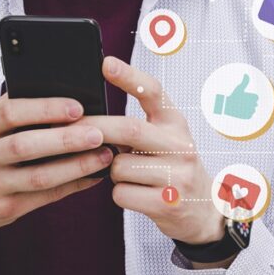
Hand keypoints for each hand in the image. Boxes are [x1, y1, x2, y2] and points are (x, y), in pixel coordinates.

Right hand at [0, 95, 113, 230]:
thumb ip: (12, 114)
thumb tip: (65, 100)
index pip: (9, 112)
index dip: (45, 109)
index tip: (77, 106)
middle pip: (26, 146)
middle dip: (66, 139)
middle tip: (99, 133)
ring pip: (39, 176)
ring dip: (76, 166)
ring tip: (104, 156)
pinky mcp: (4, 209)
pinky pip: (45, 197)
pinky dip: (72, 186)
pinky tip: (93, 176)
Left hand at [83, 57, 224, 244]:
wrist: (204, 211)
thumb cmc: (172, 170)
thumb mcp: (166, 141)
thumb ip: (137, 127)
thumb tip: (88, 120)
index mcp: (176, 124)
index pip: (154, 93)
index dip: (129, 77)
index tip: (106, 64)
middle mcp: (180, 146)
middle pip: (128, 129)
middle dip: (94, 129)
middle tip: (69, 129)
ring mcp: (177, 176)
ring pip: (119, 166)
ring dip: (111, 171)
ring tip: (128, 176)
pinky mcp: (167, 203)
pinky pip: (121, 193)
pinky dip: (119, 194)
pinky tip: (134, 194)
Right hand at [213, 74, 258, 119]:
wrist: (226, 107)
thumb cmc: (232, 96)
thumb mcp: (238, 88)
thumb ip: (245, 81)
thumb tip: (246, 74)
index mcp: (252, 97)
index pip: (256, 97)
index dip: (251, 97)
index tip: (245, 97)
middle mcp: (252, 104)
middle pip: (255, 103)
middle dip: (250, 103)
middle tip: (242, 102)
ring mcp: (251, 111)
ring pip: (253, 109)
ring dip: (249, 108)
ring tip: (242, 107)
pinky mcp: (248, 117)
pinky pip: (251, 115)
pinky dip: (247, 114)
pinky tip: (242, 112)